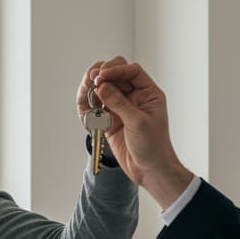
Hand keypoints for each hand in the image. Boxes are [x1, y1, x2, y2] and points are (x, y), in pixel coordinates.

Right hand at [86, 60, 194, 207]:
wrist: (149, 169)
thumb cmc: (152, 146)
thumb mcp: (138, 122)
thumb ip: (119, 103)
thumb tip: (101, 86)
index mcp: (148, 94)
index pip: (132, 72)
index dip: (116, 69)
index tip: (102, 75)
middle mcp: (135, 97)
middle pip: (116, 76)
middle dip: (103, 75)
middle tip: (93, 79)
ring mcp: (122, 108)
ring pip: (105, 90)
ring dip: (94, 88)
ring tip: (86, 89)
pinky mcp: (111, 119)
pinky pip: (98, 106)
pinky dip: (91, 103)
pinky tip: (87, 104)